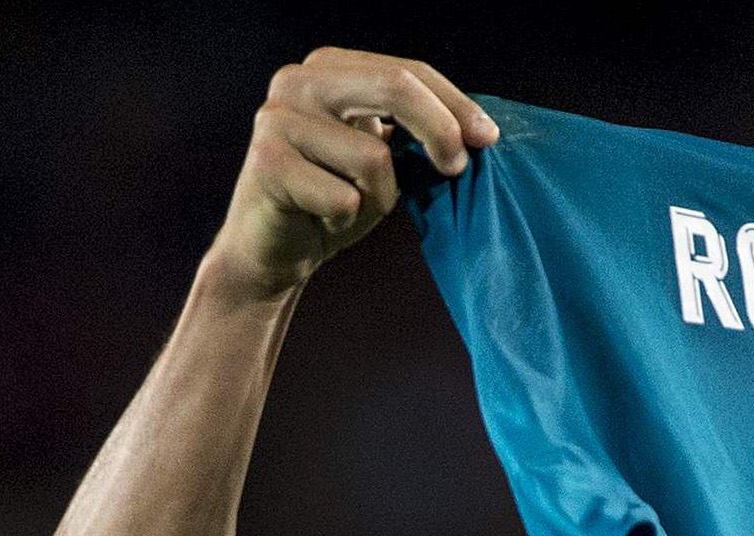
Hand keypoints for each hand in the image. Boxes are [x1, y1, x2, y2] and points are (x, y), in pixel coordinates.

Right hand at [202, 49, 496, 303]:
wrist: (269, 251)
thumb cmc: (330, 200)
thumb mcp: (378, 155)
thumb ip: (413, 131)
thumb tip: (479, 131)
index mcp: (328, 67)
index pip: (407, 71)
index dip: (455, 104)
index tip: (487, 138)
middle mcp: (299, 80)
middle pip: (395, 87)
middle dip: (440, 130)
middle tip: (456, 169)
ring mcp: (277, 118)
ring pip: (374, 157)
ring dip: (378, 199)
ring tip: (350, 207)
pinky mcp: (266, 163)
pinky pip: (343, 199)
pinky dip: (344, 222)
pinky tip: (321, 220)